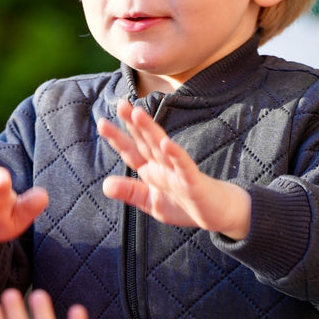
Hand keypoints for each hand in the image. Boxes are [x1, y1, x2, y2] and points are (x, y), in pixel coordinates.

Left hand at [98, 100, 251, 239]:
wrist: (216, 214)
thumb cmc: (184, 205)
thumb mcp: (151, 202)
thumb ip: (130, 193)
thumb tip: (105, 185)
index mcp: (151, 170)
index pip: (132, 151)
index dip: (117, 138)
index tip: (102, 122)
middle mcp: (163, 166)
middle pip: (146, 142)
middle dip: (133, 123)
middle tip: (121, 104)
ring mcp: (178, 171)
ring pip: (162, 147)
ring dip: (150, 130)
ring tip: (137, 114)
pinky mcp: (193, 182)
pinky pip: (184, 166)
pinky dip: (175, 154)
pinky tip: (167, 143)